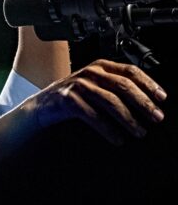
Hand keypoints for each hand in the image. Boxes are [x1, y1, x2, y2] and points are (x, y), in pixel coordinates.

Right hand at [22, 59, 166, 144]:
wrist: (42, 106)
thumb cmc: (73, 98)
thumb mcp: (94, 85)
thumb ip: (115, 86)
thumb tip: (148, 102)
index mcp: (100, 66)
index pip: (129, 70)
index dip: (148, 84)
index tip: (162, 98)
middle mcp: (89, 72)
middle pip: (123, 85)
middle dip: (143, 103)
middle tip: (156, 118)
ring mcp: (78, 85)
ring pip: (110, 100)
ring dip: (129, 119)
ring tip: (139, 132)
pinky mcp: (68, 99)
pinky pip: (94, 115)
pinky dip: (108, 130)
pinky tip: (117, 138)